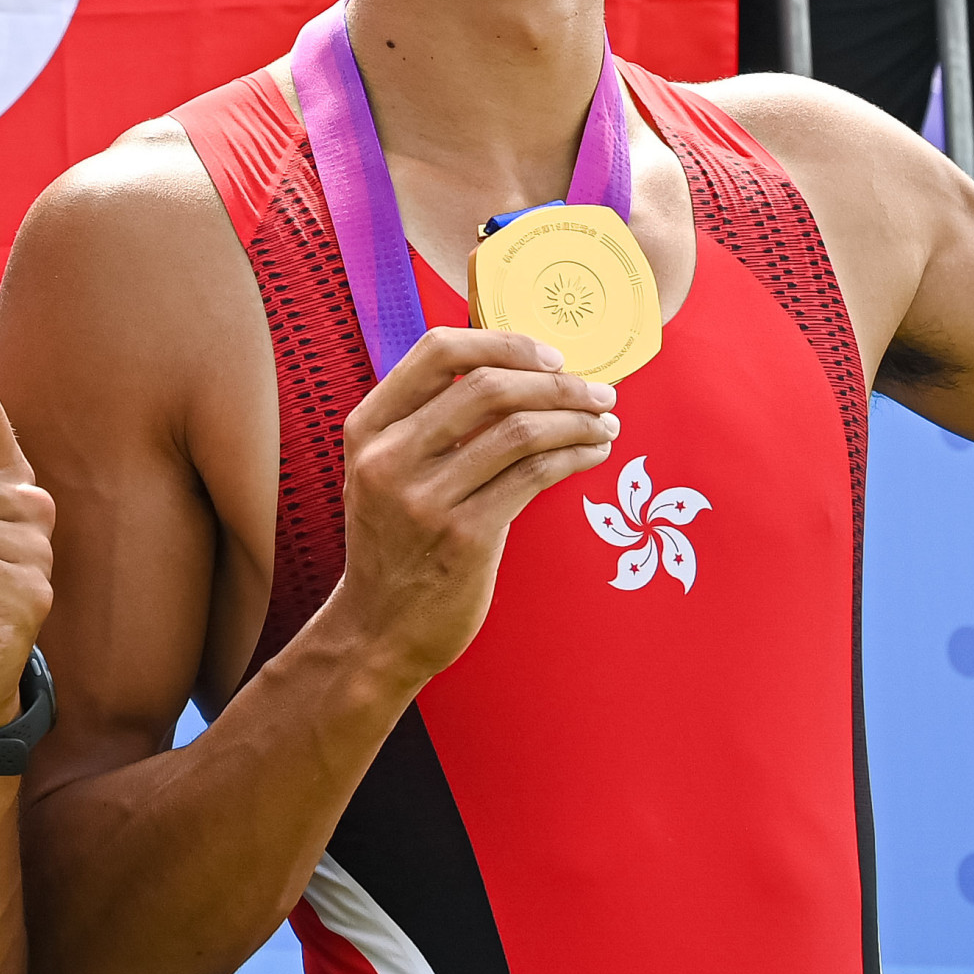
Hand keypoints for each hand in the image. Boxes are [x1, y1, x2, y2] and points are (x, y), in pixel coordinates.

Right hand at [325, 326, 618, 686]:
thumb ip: (431, 425)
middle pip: (489, 386)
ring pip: (520, 430)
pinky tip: (592, 453)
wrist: (380, 630)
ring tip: (605, 422)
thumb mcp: (385, 473)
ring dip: (576, 419)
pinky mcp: (465, 538)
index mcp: (368, 428)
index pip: (437, 352)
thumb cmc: (396, 544)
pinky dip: (574, 456)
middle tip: (598, 391)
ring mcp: (425, 499)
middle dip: (558, 383)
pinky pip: (534, 476)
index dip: (503, 343)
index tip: (550, 357)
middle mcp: (390, 457)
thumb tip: (520, 376)